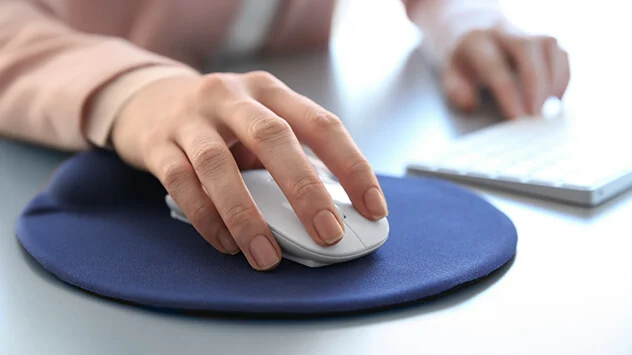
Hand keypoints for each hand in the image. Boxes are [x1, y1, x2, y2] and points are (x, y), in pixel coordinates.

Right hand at [110, 71, 387, 270]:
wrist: (148, 101)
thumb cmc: (220, 121)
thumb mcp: (258, 125)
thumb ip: (290, 156)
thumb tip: (330, 210)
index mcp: (269, 91)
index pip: (321, 124)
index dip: (351, 166)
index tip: (373, 208)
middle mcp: (231, 97)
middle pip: (273, 138)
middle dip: (305, 190)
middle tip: (327, 233)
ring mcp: (191, 119)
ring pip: (218, 165)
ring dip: (247, 215)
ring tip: (267, 255)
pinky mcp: (158, 145)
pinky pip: (182, 185)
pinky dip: (206, 218)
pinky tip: (226, 243)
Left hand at [442, 27, 569, 117]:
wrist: (477, 32)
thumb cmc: (465, 62)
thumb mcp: (449, 75)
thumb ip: (456, 91)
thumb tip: (470, 104)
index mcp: (477, 42)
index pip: (494, 66)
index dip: (507, 93)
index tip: (517, 118)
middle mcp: (505, 32)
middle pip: (527, 48)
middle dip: (536, 84)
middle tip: (536, 115)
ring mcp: (527, 33)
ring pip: (550, 46)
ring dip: (554, 80)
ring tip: (547, 111)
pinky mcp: (544, 41)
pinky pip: (562, 54)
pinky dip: (563, 78)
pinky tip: (555, 100)